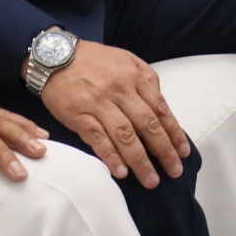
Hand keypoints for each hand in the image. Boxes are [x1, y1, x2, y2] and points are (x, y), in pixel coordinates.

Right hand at [38, 41, 190, 187]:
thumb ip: (145, 77)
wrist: (52, 55)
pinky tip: (120, 171)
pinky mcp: (79, 115)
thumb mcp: (124, 58)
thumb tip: (160, 100)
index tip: (183, 153)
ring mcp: (98, 104)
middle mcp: (119, 90)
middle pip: (147, 125)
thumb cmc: (91, 59)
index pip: (160, 109)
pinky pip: (98, 139)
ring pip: (125, 136)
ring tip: (150, 180)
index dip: (174, 133)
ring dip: (140, 160)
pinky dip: (110, 156)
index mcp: (133, 77)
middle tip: (174, 172)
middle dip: (164, 151)